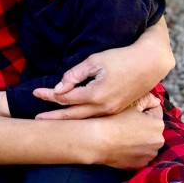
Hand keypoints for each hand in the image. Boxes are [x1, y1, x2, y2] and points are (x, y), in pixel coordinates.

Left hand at [33, 45, 155, 118]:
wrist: (149, 63)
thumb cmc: (120, 58)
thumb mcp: (94, 61)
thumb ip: (74, 75)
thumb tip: (58, 88)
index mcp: (95, 95)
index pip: (65, 98)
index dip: (49, 95)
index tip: (35, 92)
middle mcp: (103, 108)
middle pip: (72, 116)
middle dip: (53, 117)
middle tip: (36, 121)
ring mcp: (111, 111)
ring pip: (83, 119)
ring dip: (66, 121)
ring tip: (51, 124)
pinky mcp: (117, 110)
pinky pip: (95, 118)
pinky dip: (81, 120)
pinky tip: (72, 120)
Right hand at [87, 106, 164, 168]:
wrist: (97, 141)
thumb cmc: (112, 120)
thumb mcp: (129, 104)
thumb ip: (146, 101)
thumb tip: (155, 101)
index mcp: (158, 124)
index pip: (155, 111)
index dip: (143, 109)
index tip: (131, 112)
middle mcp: (159, 141)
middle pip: (153, 129)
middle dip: (144, 125)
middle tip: (126, 124)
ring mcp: (150, 154)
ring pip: (148, 142)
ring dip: (141, 139)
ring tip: (124, 136)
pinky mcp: (142, 164)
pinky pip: (142, 154)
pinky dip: (135, 151)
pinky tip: (123, 146)